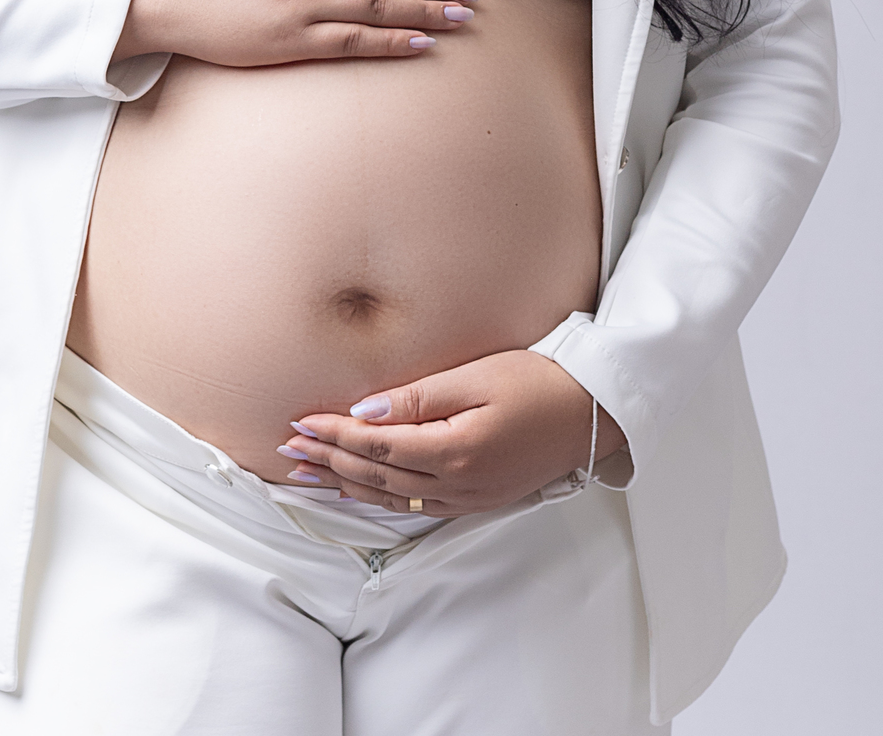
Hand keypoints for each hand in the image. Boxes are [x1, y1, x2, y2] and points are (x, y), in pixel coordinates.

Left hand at [276, 350, 626, 516]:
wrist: (593, 411)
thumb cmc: (540, 382)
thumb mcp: (477, 376)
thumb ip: (419, 396)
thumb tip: (366, 409)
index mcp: (455, 452)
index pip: (376, 447)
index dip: (334, 434)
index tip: (300, 421)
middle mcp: (458, 484)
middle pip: (376, 476)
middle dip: (328, 460)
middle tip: (289, 449)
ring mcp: (468, 497)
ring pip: (391, 498)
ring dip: (345, 483)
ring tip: (308, 473)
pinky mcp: (477, 498)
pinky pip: (415, 506)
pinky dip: (379, 498)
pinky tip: (359, 490)